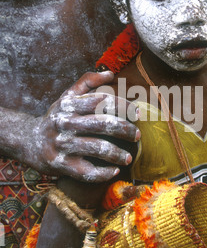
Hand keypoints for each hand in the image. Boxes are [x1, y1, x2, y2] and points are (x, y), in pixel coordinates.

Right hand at [24, 71, 139, 182]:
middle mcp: (66, 123)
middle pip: (104, 124)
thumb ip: (87, 82)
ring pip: (98, 148)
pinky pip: (87, 171)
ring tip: (128, 157)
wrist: (27, 141)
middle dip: (126, 130)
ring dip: (118, 154)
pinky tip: (114, 171)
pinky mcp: (61, 165)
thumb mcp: (67, 96)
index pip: (102, 101)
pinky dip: (104, 173)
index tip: (137, 113)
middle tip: (137, 135)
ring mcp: (63, 145)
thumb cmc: (55, 117)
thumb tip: (111, 74)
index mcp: (70, 105)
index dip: (123, 106)